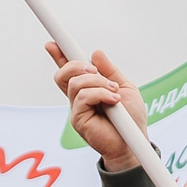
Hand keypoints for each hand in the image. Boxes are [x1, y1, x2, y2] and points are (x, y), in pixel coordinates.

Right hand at [47, 44, 149, 171]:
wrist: (134, 142)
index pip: (69, 71)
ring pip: (76, 83)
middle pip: (63, 74)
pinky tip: (113, 101)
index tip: (53, 44)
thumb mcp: (125, 87)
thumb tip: (95, 53)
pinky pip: (83, 97)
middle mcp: (78, 99)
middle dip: (77, 65)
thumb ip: (110, 71)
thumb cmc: (131, 119)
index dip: (59, 57)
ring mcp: (76, 109)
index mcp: (88, 90)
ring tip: (114, 92)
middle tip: (95, 71)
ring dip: (98, 82)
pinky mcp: (78, 119)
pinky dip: (100, 94)